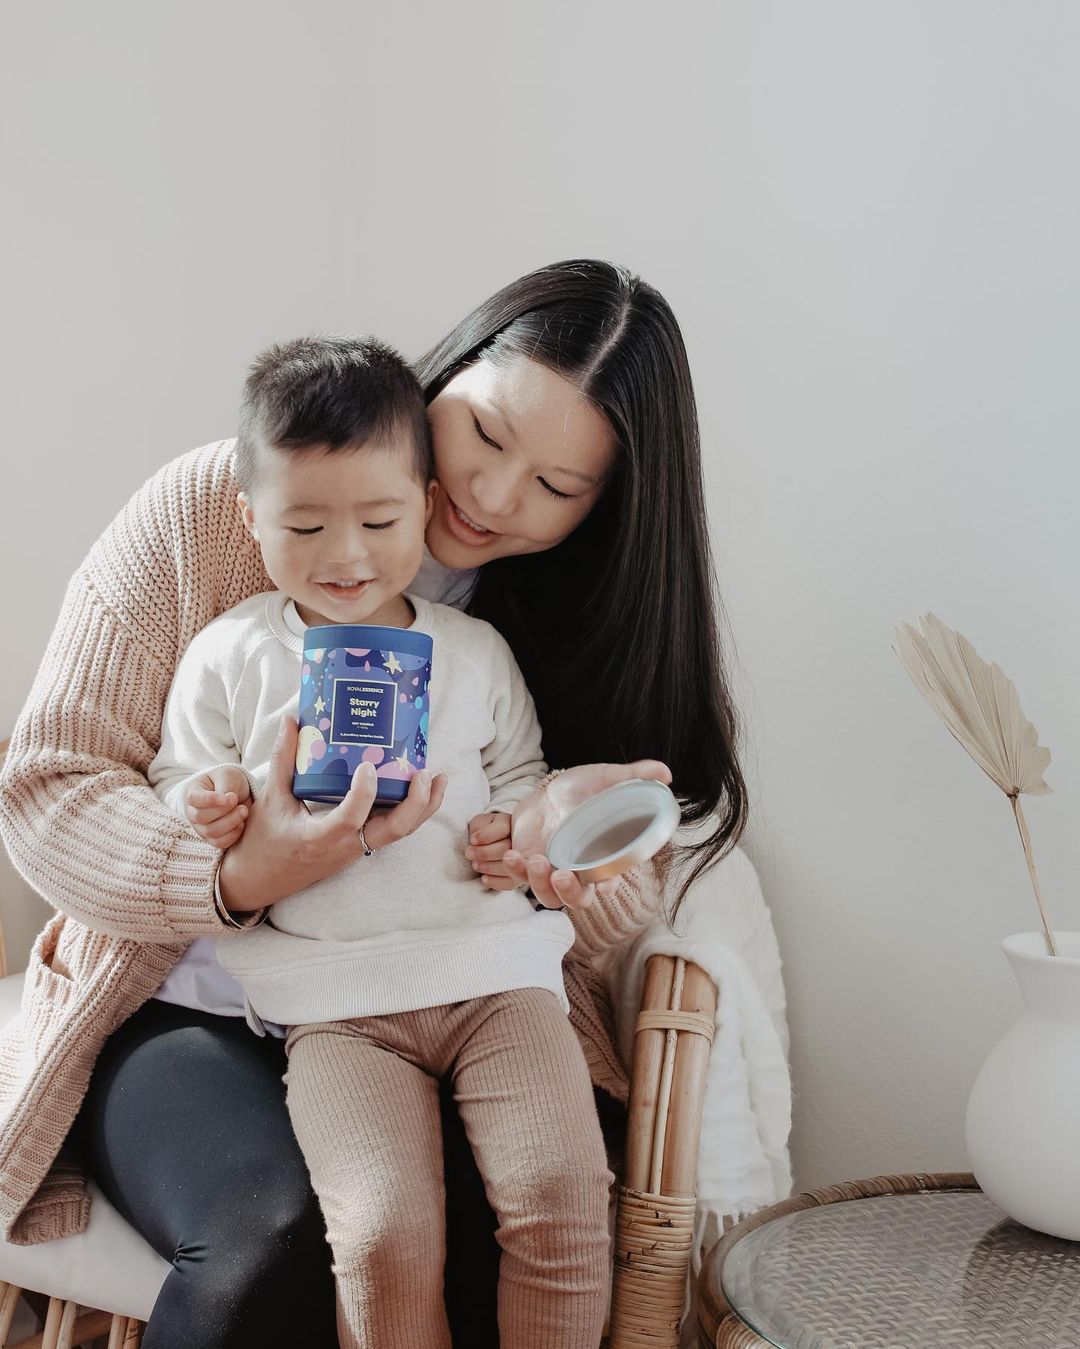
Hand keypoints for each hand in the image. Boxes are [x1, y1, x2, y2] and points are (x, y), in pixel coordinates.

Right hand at [184, 766, 251, 848]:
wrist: (236, 793)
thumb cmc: (228, 781)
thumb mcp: (228, 775)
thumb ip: (226, 786)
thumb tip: (227, 801)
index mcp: (193, 793)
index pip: (193, 799)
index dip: (209, 800)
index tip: (228, 797)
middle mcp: (193, 812)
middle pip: (201, 817)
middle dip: (224, 810)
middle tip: (237, 801)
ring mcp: (202, 828)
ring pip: (211, 832)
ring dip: (231, 822)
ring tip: (243, 810)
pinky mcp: (213, 839)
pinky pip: (220, 843)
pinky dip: (233, 834)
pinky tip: (241, 823)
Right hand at [218, 717, 447, 911]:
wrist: (263, 878)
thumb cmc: (264, 839)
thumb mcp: (271, 798)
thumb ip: (283, 759)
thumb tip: (291, 719)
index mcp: (319, 837)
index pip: (350, 819)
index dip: (364, 794)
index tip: (367, 765)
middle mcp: (345, 847)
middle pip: (393, 831)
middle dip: (416, 803)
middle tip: (424, 772)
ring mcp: (357, 849)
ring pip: (401, 833)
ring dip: (424, 807)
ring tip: (439, 777)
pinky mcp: (362, 845)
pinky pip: (394, 830)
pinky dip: (412, 810)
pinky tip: (422, 787)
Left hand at [464, 811, 517, 891]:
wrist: (489, 844)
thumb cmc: (482, 832)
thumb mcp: (479, 824)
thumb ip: (478, 828)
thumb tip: (476, 841)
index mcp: (510, 823)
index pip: (502, 828)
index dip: (485, 836)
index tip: (472, 840)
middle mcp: (520, 840)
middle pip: (506, 848)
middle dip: (484, 853)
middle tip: (469, 854)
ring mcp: (522, 859)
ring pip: (510, 866)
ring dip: (488, 867)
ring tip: (475, 865)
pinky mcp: (519, 876)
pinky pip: (510, 883)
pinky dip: (495, 882)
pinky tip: (484, 879)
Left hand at [503, 761, 671, 909]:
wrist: (552, 790)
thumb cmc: (585, 789)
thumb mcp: (607, 778)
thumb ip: (634, 776)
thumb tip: (664, 774)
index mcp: (603, 856)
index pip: (610, 878)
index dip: (609, 884)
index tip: (605, 885)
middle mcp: (580, 870)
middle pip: (578, 899)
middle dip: (570, 894)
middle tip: (561, 875)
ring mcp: (553, 870)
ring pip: (548, 895)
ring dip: (539, 884)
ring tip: (533, 860)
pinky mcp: (530, 864)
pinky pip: (521, 878)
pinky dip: (515, 871)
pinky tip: (513, 854)